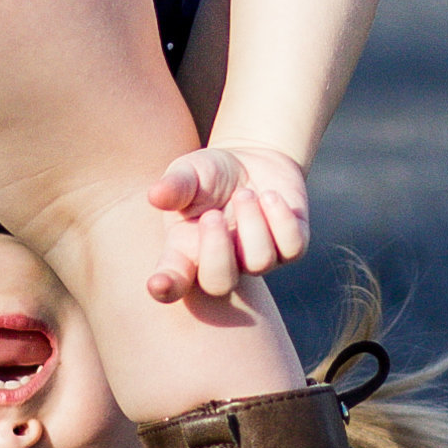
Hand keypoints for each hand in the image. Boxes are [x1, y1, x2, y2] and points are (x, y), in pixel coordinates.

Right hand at [145, 144, 310, 302]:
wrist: (252, 160)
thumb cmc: (210, 173)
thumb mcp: (188, 172)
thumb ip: (175, 186)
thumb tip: (156, 195)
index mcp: (186, 252)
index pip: (173, 281)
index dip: (166, 287)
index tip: (157, 284)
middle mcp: (221, 265)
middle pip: (219, 283)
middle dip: (217, 250)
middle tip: (212, 215)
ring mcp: (257, 261)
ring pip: (259, 262)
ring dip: (252, 223)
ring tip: (245, 193)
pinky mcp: (290, 249)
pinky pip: (291, 247)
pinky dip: (281, 218)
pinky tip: (270, 196)